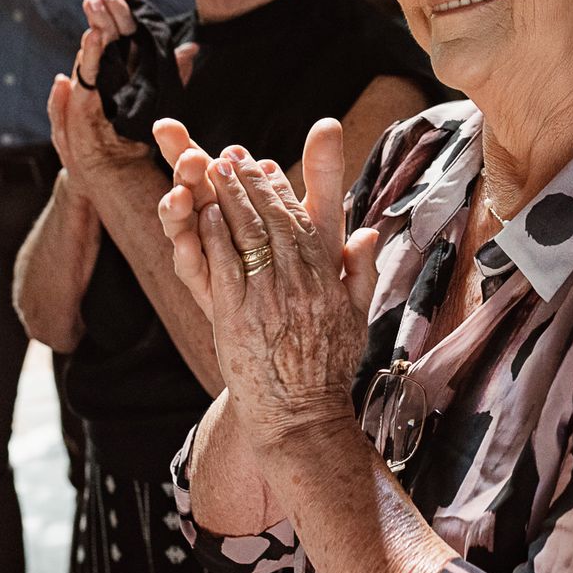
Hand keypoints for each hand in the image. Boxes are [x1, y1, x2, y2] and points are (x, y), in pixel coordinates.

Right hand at [46, 0, 152, 190]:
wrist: (113, 171)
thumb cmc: (134, 134)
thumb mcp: (159, 99)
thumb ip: (171, 73)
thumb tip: (191, 48)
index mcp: (118, 68)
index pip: (118, 32)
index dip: (120, 11)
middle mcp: (100, 76)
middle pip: (102, 38)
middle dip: (102, 13)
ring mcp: (87, 91)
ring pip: (90, 56)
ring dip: (93, 33)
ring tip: (97, 11)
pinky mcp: (80, 110)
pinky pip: (82, 83)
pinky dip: (87, 60)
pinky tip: (92, 41)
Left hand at [166, 121, 378, 447]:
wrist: (302, 417)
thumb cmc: (327, 370)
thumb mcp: (356, 319)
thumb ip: (361, 272)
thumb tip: (369, 232)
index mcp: (328, 277)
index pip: (305, 220)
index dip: (282, 189)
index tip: (265, 164)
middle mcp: (301, 281)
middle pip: (273, 218)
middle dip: (251, 183)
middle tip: (231, 156)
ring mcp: (269, 296)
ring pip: (248, 234)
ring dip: (230, 198)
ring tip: (212, 170)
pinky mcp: (239, 315)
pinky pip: (225, 264)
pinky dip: (215, 235)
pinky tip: (203, 214)